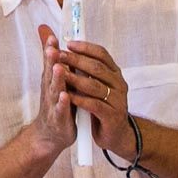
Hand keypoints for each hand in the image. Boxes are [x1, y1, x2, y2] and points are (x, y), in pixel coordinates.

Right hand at [27, 24, 75, 161]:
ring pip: (55, 90)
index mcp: (50, 79)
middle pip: (50, 73)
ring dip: (57, 80)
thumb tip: (45, 29)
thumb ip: (50, 55)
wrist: (50, 133)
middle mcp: (50, 89)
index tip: (52, 35)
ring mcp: (53, 104)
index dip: (50, 48)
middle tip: (52, 48)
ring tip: (59, 68)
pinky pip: (61, 110)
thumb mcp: (52, 76)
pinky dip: (62, 103)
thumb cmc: (54, 101)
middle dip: (50, 60)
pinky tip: (65, 96)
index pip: (50, 61)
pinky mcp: (59, 119)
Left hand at [56, 38, 133, 158]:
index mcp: (114, 73)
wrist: (114, 134)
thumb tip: (65, 46)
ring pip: (95, 86)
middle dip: (76, 60)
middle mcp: (118, 84)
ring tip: (60, 74)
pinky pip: (95, 105)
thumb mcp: (91, 83)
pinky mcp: (112, 116)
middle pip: (96, 68)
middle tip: (58, 55)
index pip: (101, 54)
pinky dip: (81, 100)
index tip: (68, 43)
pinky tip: (69, 96)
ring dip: (75, 79)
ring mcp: (117, 100)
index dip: (85, 47)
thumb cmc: (99, 105)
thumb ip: (80, 66)